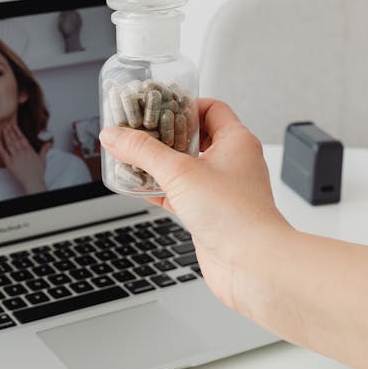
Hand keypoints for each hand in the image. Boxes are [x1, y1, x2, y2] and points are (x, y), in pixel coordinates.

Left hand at [0, 122, 49, 193]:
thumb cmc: (38, 173)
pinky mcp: (10, 163)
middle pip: (15, 139)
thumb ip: (44, 150)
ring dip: (6, 136)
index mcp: (29, 150)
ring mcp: (16, 157)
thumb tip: (48, 144)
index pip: (22, 138)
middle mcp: (22, 152)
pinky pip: (3, 153)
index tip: (14, 125)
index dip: (17, 131)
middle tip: (6, 125)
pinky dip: (0, 146)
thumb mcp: (43, 159)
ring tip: (3, 129)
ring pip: (10, 143)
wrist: (33, 181)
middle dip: (10, 131)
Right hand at [99, 99, 292, 313]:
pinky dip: (160, 189)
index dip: (183, 104)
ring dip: (159, 163)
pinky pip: (181, 193)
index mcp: (236, 141)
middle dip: (164, 134)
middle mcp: (231, 162)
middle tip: (138, 130)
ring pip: (185, 167)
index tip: (157, 106)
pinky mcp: (209, 213)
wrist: (252, 264)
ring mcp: (221, 189)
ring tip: (132, 156)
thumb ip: (143, 151)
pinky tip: (139, 188)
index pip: (210, 108)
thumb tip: (115, 135)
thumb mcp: (179, 172)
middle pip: (194, 137)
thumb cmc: (235, 215)